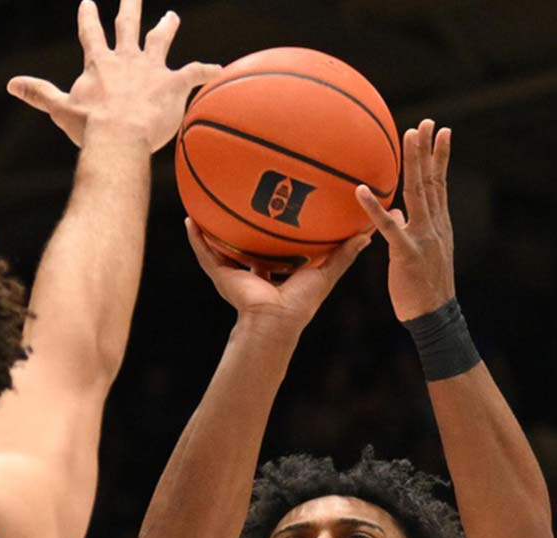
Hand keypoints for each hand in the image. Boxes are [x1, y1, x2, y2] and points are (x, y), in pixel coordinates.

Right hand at [7, 0, 220, 152]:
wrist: (119, 138)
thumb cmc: (90, 127)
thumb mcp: (60, 109)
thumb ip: (39, 93)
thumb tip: (11, 84)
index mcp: (100, 64)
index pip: (92, 34)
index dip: (89, 18)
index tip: (88, 2)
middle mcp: (127, 58)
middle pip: (128, 25)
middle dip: (130, 7)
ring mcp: (151, 69)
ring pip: (160, 40)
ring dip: (166, 27)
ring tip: (172, 17)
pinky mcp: (173, 84)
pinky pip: (194, 73)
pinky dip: (207, 70)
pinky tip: (220, 67)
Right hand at [185, 219, 371, 329]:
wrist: (276, 321)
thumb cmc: (302, 303)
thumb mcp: (326, 272)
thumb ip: (345, 253)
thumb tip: (367, 234)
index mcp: (273, 270)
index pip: (271, 247)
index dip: (272, 230)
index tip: (274, 208)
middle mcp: (251, 270)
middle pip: (243, 244)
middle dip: (239, 226)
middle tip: (239, 198)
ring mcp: (233, 272)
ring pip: (219, 246)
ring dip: (211, 229)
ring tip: (202, 206)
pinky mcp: (220, 274)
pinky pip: (204, 253)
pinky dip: (196, 238)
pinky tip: (188, 220)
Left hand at [356, 119, 456, 320]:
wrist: (434, 316)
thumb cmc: (423, 286)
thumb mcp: (417, 253)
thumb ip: (408, 229)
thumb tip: (395, 212)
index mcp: (437, 224)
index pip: (439, 184)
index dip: (439, 157)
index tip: (439, 132)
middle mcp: (434, 225)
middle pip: (431, 181)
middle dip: (429, 150)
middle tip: (427, 122)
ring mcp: (423, 237)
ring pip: (418, 193)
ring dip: (413, 163)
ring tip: (408, 137)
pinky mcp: (407, 252)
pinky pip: (388, 226)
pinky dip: (374, 207)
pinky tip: (360, 190)